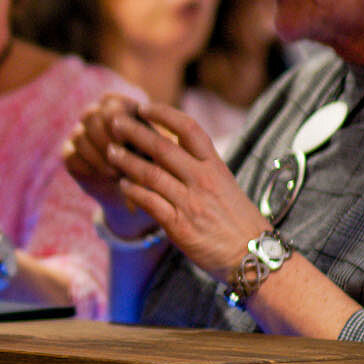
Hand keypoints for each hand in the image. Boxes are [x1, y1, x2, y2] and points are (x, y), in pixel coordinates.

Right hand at [63, 94, 151, 236]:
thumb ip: (151, 142)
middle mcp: (97, 113)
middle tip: (122, 164)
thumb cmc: (154, 164)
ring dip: (100, 158)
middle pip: (92, 119)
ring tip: (117, 173)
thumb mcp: (158, 152)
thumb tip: (139, 143)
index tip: (129, 145)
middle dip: (107, 144)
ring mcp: (80, 131)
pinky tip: (104, 177)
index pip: (112, 107)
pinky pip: (72, 156)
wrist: (135, 190)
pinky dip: (89, 168)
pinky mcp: (69, 152)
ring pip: (80, 137)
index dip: (119, 126)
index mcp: (121, 105)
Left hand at [97, 102, 266, 276]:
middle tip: (114, 122)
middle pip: (162, 147)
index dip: (164, 114)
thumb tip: (172, 147)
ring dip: (126, 160)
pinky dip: (132, 191)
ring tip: (110, 151)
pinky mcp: (179, 226)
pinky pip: (149, 202)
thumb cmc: (237, 219)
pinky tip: (122, 184)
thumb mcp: (225, 184)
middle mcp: (203, 180)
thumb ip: (200, 166)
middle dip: (135, 132)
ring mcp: (191, 203)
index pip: (189, 129)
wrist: (253, 256)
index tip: (143, 107)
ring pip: (150, 173)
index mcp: (215, 166)